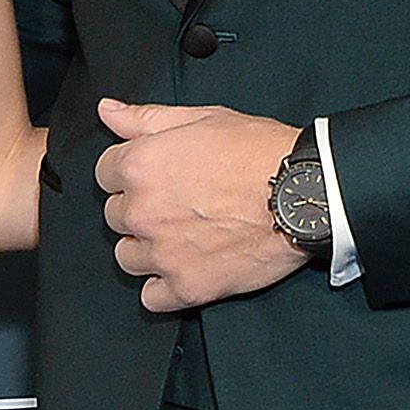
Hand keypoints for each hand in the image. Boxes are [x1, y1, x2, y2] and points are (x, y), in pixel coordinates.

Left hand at [95, 99, 305, 311]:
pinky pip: (151, 298)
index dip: (130, 172)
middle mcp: (143, 211)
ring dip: (146, 249)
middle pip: (114, 216)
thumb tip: (108, 111)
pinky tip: (185, 268)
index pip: (104, 173)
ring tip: (181, 236)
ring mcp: (163, 253)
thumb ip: (145, 118)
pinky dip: (164, 288)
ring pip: (127, 257)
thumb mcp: (201, 117)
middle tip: (176, 204)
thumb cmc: (259, 153)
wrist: (305, 193)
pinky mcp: (187, 287)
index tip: (154, 176)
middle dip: (139, 209)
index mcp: (140, 166)